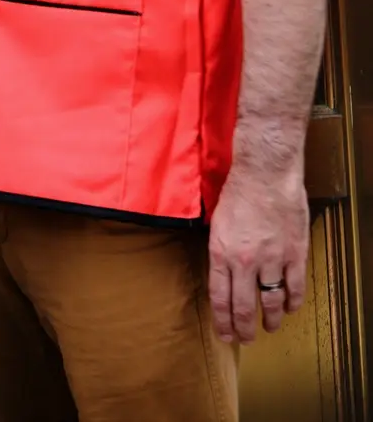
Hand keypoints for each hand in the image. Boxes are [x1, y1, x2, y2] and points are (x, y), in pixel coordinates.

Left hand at [208, 158, 308, 344]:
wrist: (265, 173)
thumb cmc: (238, 191)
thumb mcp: (218, 223)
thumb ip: (221, 252)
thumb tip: (224, 275)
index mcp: (221, 253)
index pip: (220, 299)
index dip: (223, 322)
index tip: (226, 335)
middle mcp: (244, 262)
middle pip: (244, 308)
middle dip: (244, 329)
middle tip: (246, 339)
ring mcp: (272, 259)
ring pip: (271, 302)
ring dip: (271, 320)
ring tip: (270, 327)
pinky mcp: (294, 254)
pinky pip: (294, 287)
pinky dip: (292, 302)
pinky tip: (290, 307)